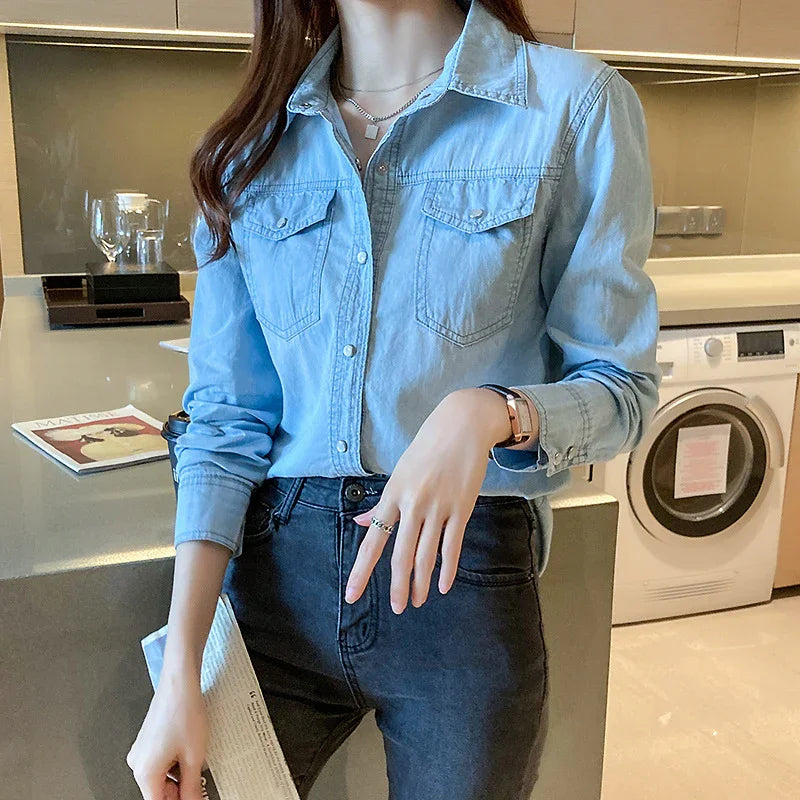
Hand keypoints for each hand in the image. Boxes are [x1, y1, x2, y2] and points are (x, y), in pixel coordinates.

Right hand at [126, 660, 207, 799]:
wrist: (180, 683)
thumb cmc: (184, 711)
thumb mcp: (194, 756)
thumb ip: (192, 788)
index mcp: (145, 771)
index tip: (191, 797)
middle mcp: (137, 763)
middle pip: (158, 791)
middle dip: (179, 791)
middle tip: (198, 783)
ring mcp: (141, 751)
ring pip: (160, 777)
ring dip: (178, 776)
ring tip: (195, 760)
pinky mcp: (147, 742)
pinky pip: (160, 762)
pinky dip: (174, 763)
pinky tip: (188, 751)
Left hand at [345, 387, 523, 613]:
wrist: (461, 425)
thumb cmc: (427, 448)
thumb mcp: (399, 473)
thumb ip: (382, 503)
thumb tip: (363, 524)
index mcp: (392, 494)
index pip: (373, 540)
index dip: (361, 570)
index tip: (352, 594)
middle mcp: (413, 503)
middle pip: (401, 554)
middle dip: (397, 586)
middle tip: (397, 608)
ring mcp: (439, 507)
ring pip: (426, 555)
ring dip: (420, 583)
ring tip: (416, 601)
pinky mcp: (461, 508)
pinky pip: (453, 546)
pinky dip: (448, 569)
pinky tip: (443, 586)